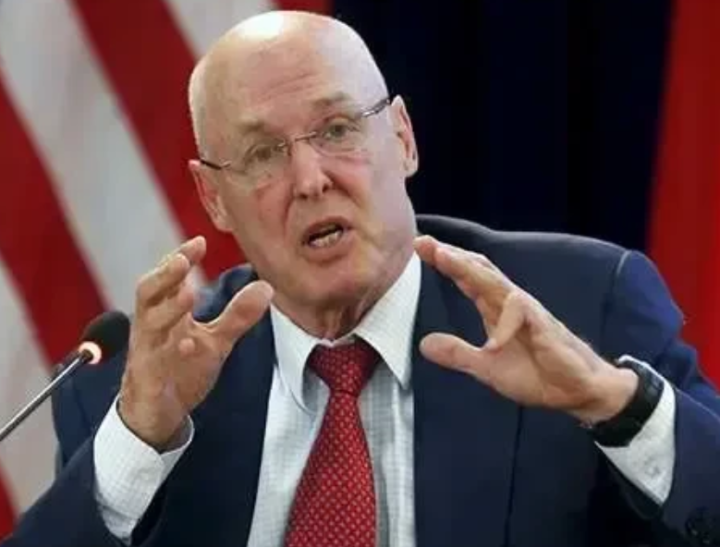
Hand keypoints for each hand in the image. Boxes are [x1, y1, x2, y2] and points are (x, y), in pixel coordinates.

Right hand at [119, 236, 272, 449]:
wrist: (156, 414)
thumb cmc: (180, 368)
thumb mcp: (215, 341)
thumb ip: (237, 315)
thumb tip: (266, 287)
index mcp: (165, 313)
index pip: (169, 278)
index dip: (180, 258)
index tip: (200, 241)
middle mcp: (151, 328)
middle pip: (147, 293)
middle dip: (164, 275)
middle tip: (184, 260)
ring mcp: (147, 354)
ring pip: (147, 325)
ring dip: (167, 309)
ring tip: (189, 295)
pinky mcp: (147, 381)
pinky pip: (152, 366)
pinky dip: (169, 355)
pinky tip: (188, 345)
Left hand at [413, 235, 636, 423]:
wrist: (579, 392)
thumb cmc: (538, 374)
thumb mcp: (487, 368)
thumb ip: (458, 354)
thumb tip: (424, 344)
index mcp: (495, 310)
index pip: (468, 278)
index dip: (446, 262)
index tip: (420, 246)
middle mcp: (510, 304)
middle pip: (479, 270)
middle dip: (451, 254)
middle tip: (423, 241)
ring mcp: (528, 312)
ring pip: (496, 282)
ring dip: (469, 269)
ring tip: (443, 257)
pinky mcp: (545, 326)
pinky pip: (522, 316)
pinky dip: (504, 328)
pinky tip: (493, 344)